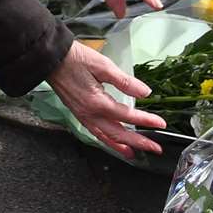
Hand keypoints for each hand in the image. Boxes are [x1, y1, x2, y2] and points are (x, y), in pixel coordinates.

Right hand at [47, 40, 166, 157]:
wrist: (52, 59)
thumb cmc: (75, 59)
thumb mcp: (103, 65)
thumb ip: (125, 81)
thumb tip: (144, 92)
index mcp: (97, 102)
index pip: (127, 115)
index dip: (146, 120)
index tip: (160, 123)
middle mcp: (90, 114)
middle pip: (119, 134)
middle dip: (139, 142)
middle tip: (155, 148)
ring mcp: (83, 116)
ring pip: (106, 137)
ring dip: (123, 146)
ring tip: (136, 153)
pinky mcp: (79, 114)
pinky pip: (96, 133)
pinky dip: (108, 141)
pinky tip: (114, 143)